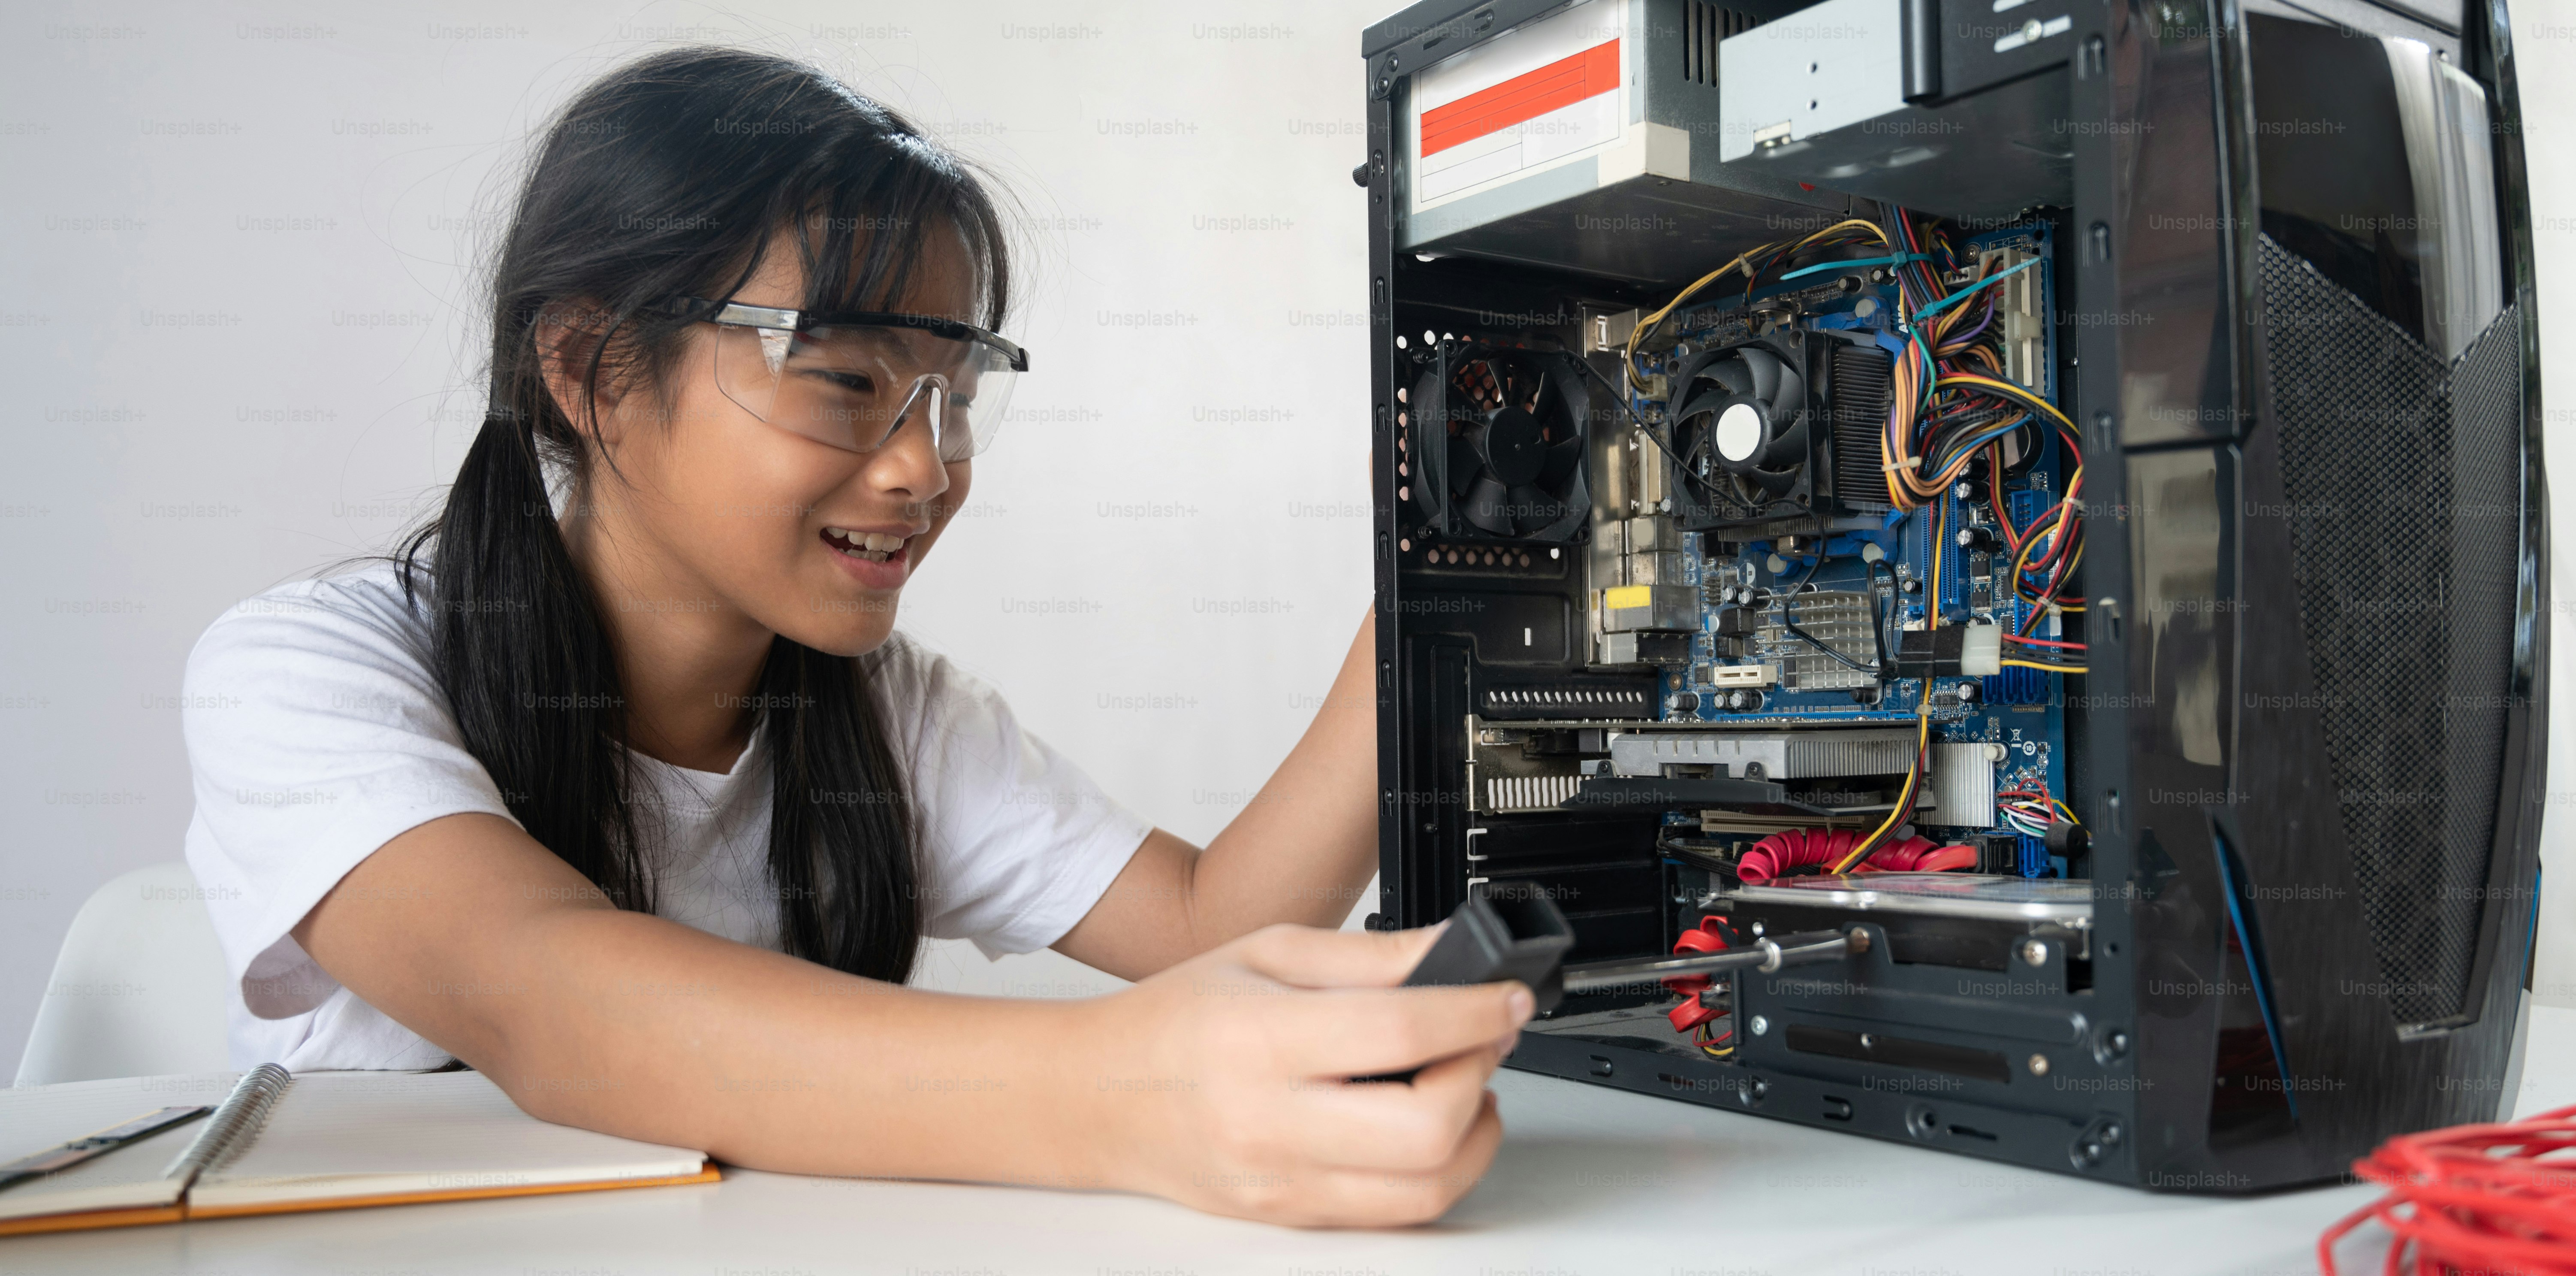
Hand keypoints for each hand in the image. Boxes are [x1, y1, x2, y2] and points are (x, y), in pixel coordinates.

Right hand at [1068, 922, 1531, 1225]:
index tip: (1507, 997)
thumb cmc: (1174, 1020)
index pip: (1400, 1031)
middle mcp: (1270, 1123)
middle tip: (1482, 1040)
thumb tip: (1454, 951)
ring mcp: (1281, 1183)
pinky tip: (1429, 1126)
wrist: (1096, 1097)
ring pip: (1423, 1190)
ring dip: (1472, 1135)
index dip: (1475, 1013)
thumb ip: (1369, 955)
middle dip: (1478, 1078)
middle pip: (1426, 1129)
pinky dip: (1434, 1171)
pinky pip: (1392, 1213)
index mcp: (1260, 1040)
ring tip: (1464, 1087)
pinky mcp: (1290, 1216)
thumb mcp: (1266, 953)